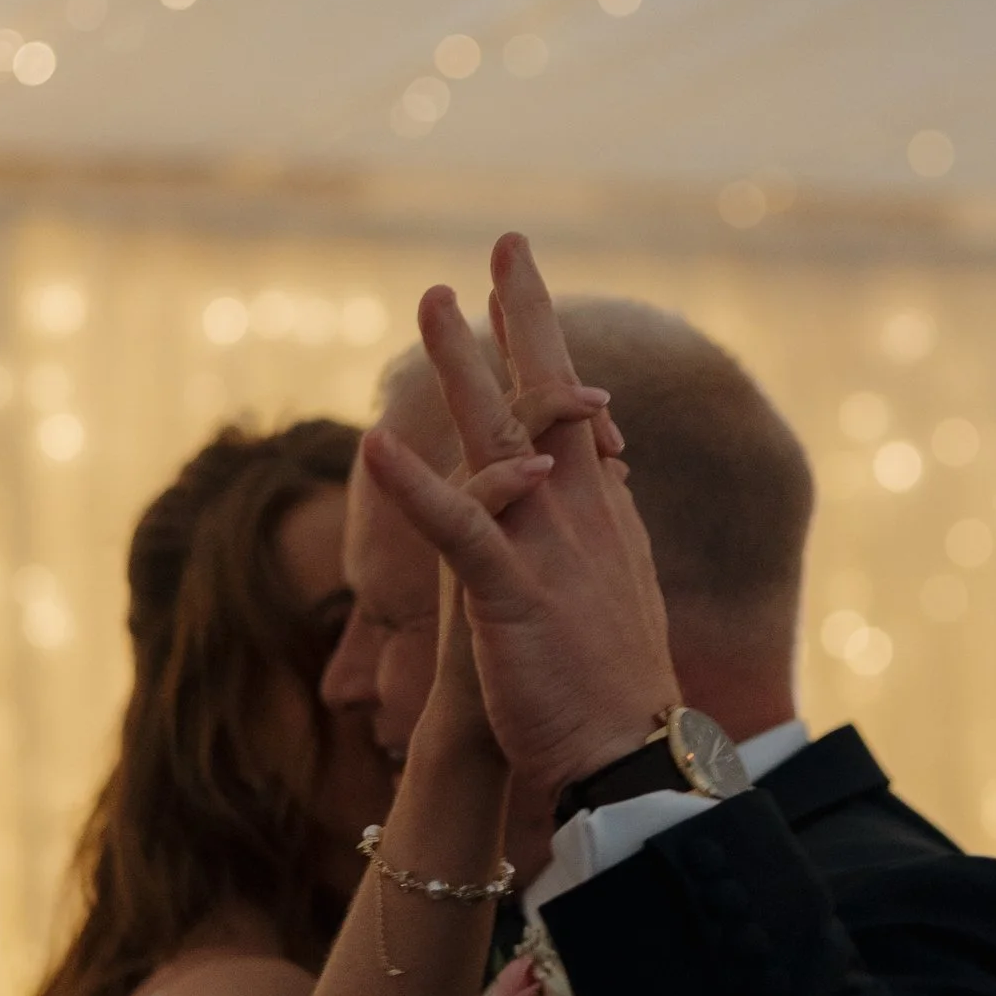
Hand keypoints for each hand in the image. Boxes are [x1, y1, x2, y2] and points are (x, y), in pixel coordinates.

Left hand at [363, 234, 678, 798]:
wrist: (623, 751)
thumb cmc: (609, 683)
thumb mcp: (611, 584)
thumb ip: (597, 522)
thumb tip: (602, 471)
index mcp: (600, 510)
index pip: (573, 405)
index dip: (547, 338)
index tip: (521, 278)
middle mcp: (582, 511)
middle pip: (548, 393)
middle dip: (523, 314)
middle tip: (503, 244)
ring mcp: (549, 547)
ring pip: (502, 437)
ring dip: (463, 365)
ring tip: (431, 302)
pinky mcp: (510, 593)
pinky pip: (460, 527)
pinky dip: (415, 485)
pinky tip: (373, 444)